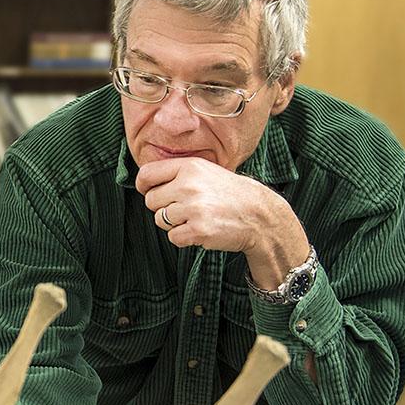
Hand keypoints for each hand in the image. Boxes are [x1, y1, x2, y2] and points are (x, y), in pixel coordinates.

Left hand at [137, 158, 308, 287]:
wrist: (260, 215)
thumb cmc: (230, 194)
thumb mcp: (207, 172)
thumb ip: (178, 174)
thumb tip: (145, 182)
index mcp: (189, 167)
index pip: (146, 174)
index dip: (144, 186)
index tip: (149, 191)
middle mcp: (189, 185)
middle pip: (151, 200)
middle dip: (163, 207)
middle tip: (185, 208)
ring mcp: (193, 208)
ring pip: (160, 220)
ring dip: (174, 223)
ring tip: (196, 218)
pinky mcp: (198, 230)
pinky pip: (173, 237)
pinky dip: (184, 237)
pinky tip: (201, 229)